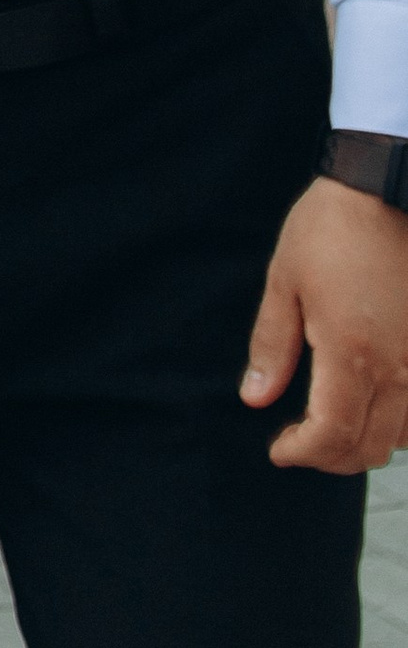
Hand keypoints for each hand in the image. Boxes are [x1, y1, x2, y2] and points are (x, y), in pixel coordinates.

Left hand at [243, 176, 407, 470]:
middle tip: (300, 442)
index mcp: (352, 354)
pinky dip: (399, 424)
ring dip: (366, 442)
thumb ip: (272, 346)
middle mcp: (398, 368)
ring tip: (333, 424)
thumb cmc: (331, 228)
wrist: (387, 189)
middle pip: (370, 448)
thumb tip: (255, 399)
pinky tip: (374, 404)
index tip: (279, 450)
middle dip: (330, 457)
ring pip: (403, 438)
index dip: (303, 453)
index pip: (332, 436)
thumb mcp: (285, 281)